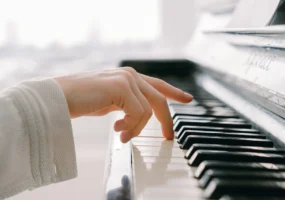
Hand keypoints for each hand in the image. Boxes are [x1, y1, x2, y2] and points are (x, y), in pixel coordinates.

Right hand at [54, 67, 192, 142]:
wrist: (59, 97)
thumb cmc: (82, 101)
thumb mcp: (111, 103)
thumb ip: (126, 104)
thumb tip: (139, 117)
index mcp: (129, 77)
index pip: (158, 84)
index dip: (174, 92)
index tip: (187, 99)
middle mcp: (130, 75)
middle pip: (159, 98)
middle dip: (165, 120)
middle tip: (167, 137)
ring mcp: (127, 79)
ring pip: (148, 110)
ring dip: (137, 128)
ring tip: (122, 135)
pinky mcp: (121, 87)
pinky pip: (138, 114)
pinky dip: (131, 127)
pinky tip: (117, 131)